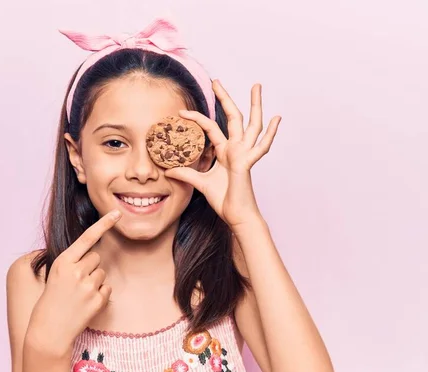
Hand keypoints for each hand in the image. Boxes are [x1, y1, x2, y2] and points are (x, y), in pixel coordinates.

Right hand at [26, 210, 121, 354]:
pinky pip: (106, 288)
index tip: (117, 213)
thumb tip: (94, 256)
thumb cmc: (51, 301)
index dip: (104, 223)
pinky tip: (86, 304)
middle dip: (90, 266)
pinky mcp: (97, 300)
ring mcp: (87, 286)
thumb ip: (72, 263)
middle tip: (76, 282)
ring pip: (102, 273)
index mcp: (62, 262)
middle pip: (96, 257)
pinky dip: (100, 295)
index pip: (87, 238)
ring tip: (79, 295)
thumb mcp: (56, 276)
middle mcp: (76, 271)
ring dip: (94, 281)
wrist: (49, 331)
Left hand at [165, 81, 281, 227]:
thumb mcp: (200, 183)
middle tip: (217, 81)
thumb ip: (186, 174)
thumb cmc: (224, 200)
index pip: (211, 128)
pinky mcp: (248, 163)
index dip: (197, 118)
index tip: (182, 111)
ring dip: (254, 105)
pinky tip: (277, 118)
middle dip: (226, 98)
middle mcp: (236, 149)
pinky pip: (261, 146)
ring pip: (251, 124)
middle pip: (233, 117)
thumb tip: (168, 169)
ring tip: (257, 86)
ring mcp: (245, 154)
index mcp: (226, 152)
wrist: (236, 215)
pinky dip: (270, 132)